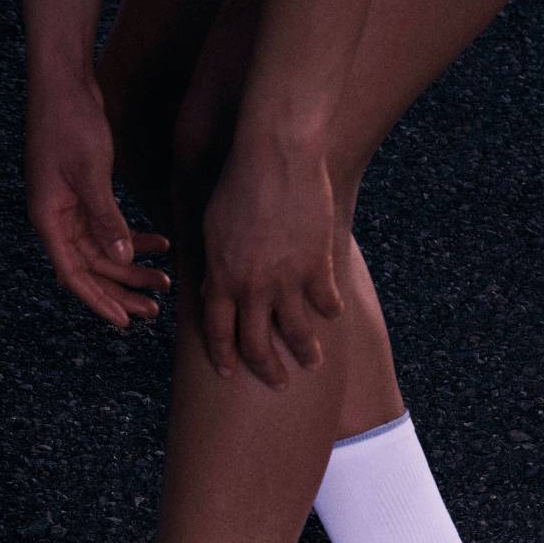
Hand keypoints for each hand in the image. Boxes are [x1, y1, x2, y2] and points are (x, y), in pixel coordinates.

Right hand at [24, 74, 169, 326]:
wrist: (64, 82)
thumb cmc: (70, 122)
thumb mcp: (91, 171)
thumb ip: (105, 217)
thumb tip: (122, 260)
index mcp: (48, 219)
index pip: (74, 275)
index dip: (99, 301)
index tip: (124, 322)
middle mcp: (56, 219)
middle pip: (91, 269)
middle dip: (123, 290)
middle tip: (155, 310)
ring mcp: (69, 206)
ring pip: (104, 251)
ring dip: (133, 267)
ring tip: (165, 281)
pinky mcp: (84, 193)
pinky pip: (108, 227)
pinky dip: (133, 238)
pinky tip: (160, 243)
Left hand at [197, 134, 344, 385]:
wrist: (275, 159)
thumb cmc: (237, 185)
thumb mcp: (212, 228)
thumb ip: (213, 266)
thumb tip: (210, 290)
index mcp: (221, 279)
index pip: (218, 332)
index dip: (224, 356)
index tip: (229, 372)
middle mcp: (252, 288)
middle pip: (258, 344)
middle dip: (267, 369)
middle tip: (278, 383)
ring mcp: (287, 280)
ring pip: (297, 332)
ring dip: (306, 352)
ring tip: (314, 364)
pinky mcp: (317, 264)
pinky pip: (326, 300)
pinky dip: (330, 309)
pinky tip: (333, 313)